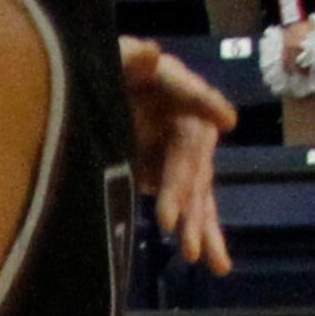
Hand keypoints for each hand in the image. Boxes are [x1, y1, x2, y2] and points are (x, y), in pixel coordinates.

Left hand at [121, 36, 233, 274]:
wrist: (89, 92)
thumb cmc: (104, 69)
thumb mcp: (109, 59)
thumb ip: (127, 56)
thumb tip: (151, 53)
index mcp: (173, 87)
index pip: (192, 96)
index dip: (205, 104)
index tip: (225, 122)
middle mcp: (186, 119)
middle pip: (193, 157)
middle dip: (184, 191)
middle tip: (172, 222)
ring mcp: (180, 150)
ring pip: (198, 189)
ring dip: (199, 224)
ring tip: (204, 258)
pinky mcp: (169, 174)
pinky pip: (188, 205)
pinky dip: (197, 231)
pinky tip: (212, 262)